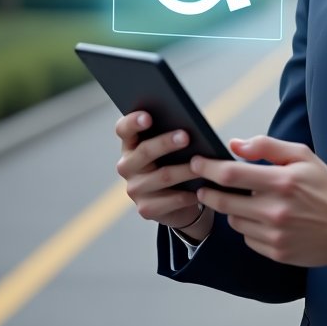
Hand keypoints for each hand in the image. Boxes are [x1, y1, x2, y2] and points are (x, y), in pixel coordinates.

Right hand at [115, 111, 214, 239]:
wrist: (180, 199)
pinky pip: (169, 201)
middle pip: (145, 151)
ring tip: (202, 164)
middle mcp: (127, 166)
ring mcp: (135, 189)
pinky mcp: (146, 209)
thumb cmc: (178, 161)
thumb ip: (174, 133)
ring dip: (184, 170)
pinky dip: (187, 195)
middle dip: (166, 142)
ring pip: (162, 176)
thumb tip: (191, 126)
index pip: (124, 129)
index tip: (148, 117)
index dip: (133, 122)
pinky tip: (201, 190)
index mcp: (131, 144)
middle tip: (186, 136)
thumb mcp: (174, 147)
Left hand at [193, 136, 326, 267]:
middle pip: (223, 201)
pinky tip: (262, 219)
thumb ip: (267, 146)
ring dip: (232, 209)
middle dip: (207, 191)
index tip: (197, 162)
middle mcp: (275, 210)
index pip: (231, 174)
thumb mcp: (302, 156)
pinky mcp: (275, 252)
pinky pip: (247, 238)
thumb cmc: (325, 187)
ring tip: (246, 201)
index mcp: (282, 182)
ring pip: (234, 221)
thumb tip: (235, 145)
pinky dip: (249, 227)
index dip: (208, 168)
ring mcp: (274, 234)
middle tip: (203, 186)